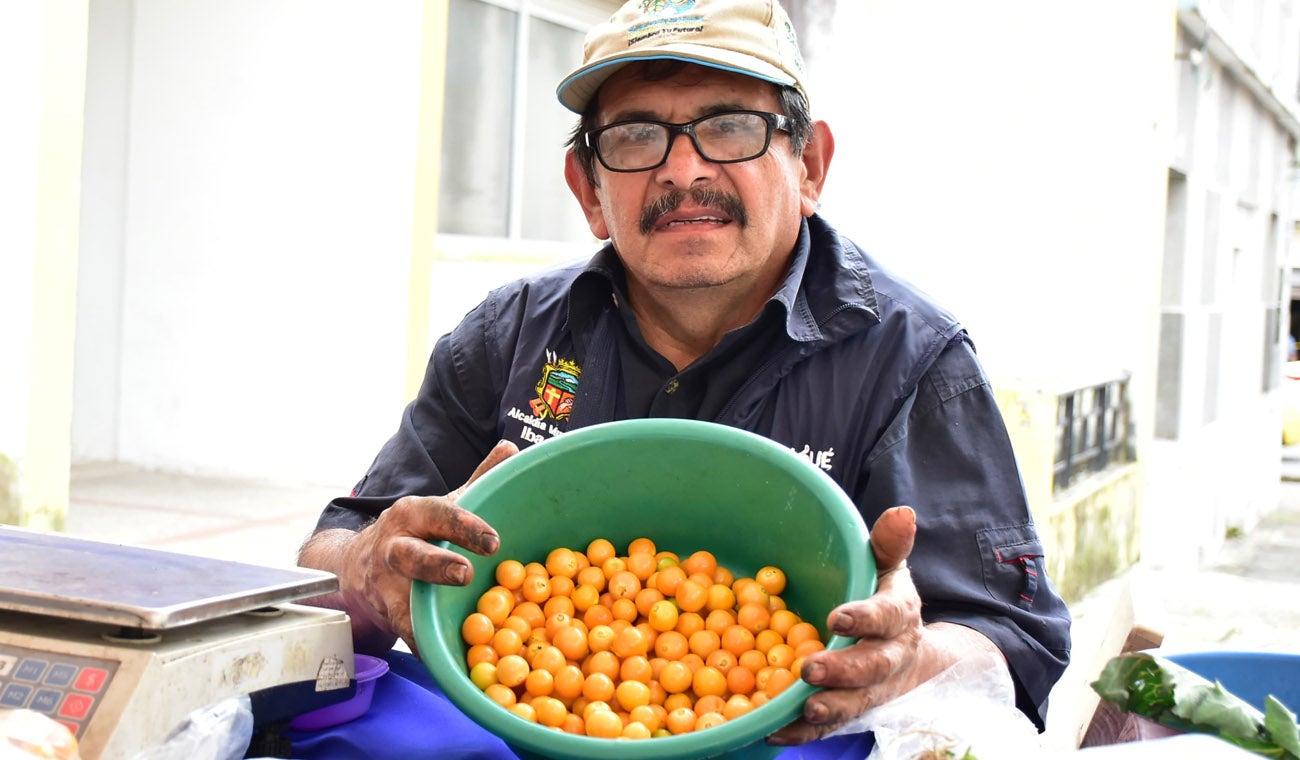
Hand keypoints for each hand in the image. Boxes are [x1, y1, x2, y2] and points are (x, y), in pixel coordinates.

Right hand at [333, 440, 518, 653]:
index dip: (463, 525)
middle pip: (412, 556)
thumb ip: (478, 480)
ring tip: (445, 630)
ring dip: (423, 616)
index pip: (437, 513)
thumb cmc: (416, 531)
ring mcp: (385, 586)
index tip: (492, 539)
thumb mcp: (441, 505)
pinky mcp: (387, 617)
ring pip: (402, 602)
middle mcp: (394, 548)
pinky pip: (407, 636)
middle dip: (436, 565)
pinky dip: (424, 648)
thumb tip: (513, 448)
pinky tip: (442, 660)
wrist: (356, 565)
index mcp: (412, 515)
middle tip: (465, 575)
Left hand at [767, 506, 1001, 744]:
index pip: (887, 616)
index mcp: (898, 616)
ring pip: (855, 704)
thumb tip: (902, 512)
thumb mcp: (888, 567)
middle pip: (872, 668)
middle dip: (844, 671)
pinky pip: (828, 728)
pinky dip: (802, 734)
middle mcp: (890, 657)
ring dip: (830, 709)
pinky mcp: (851, 712)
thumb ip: (888, 543)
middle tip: (812, 669)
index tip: (838, 618)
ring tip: (805, 709)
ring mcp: (872, 690)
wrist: (908, 654)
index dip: (865, 618)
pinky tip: (774, 731)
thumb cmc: (883, 600)